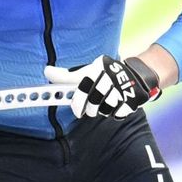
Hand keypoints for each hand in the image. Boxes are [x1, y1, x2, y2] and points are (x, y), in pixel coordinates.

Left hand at [45, 55, 159, 118]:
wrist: (134, 75)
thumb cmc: (103, 75)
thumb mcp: (86, 71)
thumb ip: (67, 76)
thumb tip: (46, 71)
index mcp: (97, 68)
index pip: (82, 87)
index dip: (77, 102)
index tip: (76, 111)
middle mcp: (110, 77)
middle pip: (94, 103)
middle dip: (88, 110)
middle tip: (85, 111)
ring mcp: (122, 88)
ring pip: (105, 109)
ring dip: (101, 110)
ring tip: (101, 104)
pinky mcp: (132, 99)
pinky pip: (118, 114)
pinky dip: (114, 113)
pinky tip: (115, 106)